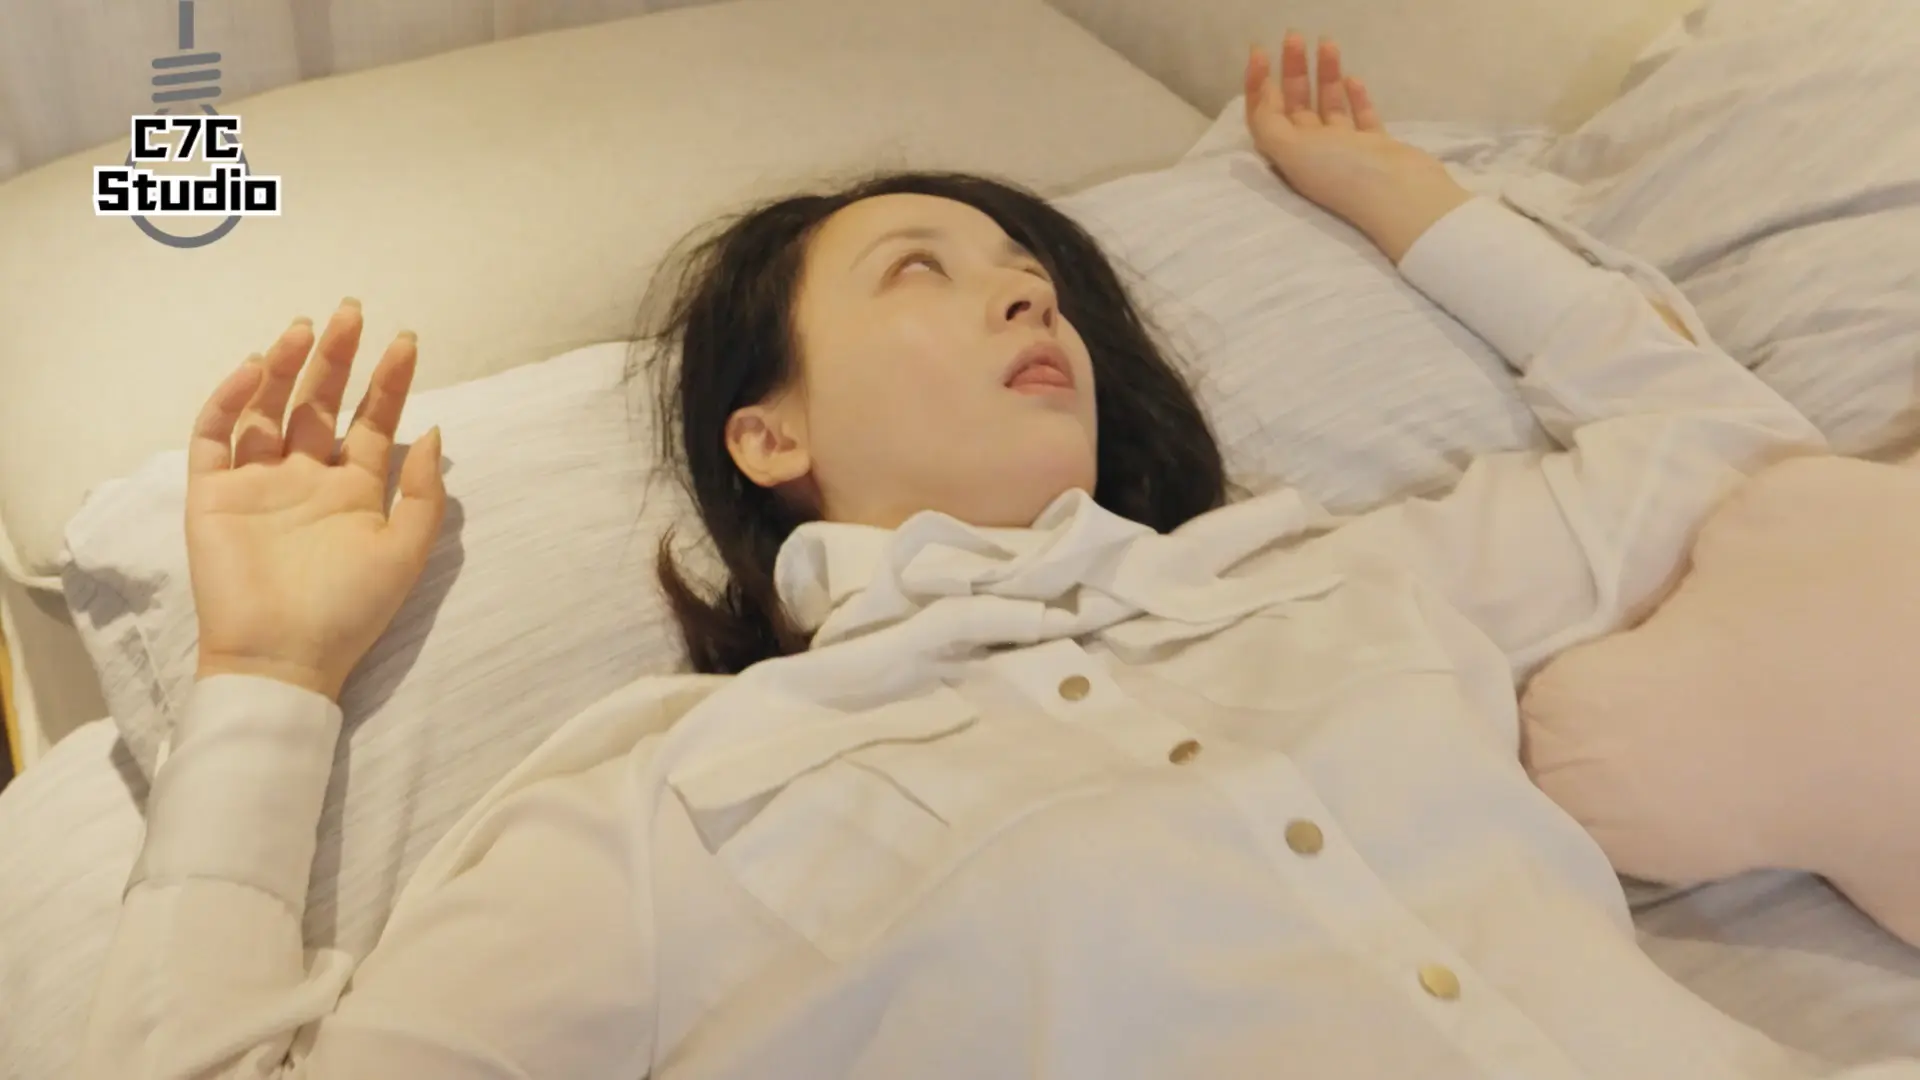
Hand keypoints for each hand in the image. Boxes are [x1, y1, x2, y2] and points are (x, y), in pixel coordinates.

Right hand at [186, 299, 446, 700]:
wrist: (283, 658)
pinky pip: (216, 435)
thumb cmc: (349, 611)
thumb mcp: (404, 551)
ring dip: (284, 367)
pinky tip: (255, 369)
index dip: (388, 382)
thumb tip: (436, 432)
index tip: (406, 341)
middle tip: (351, 312)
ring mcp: (258, 482)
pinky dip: (231, 399)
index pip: (372, 420)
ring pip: (268, 408)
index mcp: (354, 490)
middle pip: (319, 403)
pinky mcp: (212, 494)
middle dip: (336, 357)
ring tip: (305, 329)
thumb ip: (421, 493)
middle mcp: (305, 477)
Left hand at [1244, 33, 1472, 262]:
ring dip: (1324, 75)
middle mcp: (1313, 153)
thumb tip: (1263, 93)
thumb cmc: (1341, 171)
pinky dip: (1354, 97)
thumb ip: (1268, 122)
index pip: (1264, 116)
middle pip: (1295, 106)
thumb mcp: (1291, 150)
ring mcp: (1346, 150)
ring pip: (1328, 106)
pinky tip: (1352, 78)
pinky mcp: (1375, 147)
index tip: (1260, 52)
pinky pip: (1360, 118)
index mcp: (1288, 156)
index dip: (1256, 85)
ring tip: (1327, 43)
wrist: (1401, 195)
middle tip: (1294, 36)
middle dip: (1291, 70)